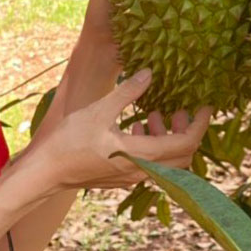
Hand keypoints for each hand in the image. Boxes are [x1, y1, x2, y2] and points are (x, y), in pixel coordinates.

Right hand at [24, 69, 211, 193]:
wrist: (45, 172)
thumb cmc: (69, 142)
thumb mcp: (99, 111)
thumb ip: (128, 92)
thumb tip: (150, 73)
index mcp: (142, 155)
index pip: (186, 143)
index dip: (200, 124)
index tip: (205, 106)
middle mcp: (143, 172)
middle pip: (182, 156)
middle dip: (187, 131)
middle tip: (180, 108)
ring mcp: (133, 177)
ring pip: (166, 161)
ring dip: (168, 137)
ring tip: (154, 113)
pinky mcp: (122, 177)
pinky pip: (151, 164)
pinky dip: (153, 145)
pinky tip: (137, 127)